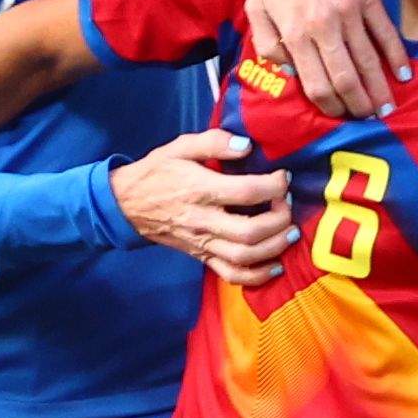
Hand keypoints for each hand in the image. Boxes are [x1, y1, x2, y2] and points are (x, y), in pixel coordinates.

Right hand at [114, 128, 293, 286]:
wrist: (127, 204)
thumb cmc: (157, 172)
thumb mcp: (180, 146)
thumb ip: (214, 141)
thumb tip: (247, 145)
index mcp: (201, 190)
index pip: (247, 192)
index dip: (274, 185)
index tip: (282, 177)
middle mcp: (204, 220)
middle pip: (250, 231)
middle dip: (279, 219)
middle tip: (287, 204)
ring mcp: (202, 243)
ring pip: (245, 256)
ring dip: (275, 247)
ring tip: (290, 232)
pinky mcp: (201, 257)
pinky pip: (231, 274)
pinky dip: (257, 276)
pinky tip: (275, 265)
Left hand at [248, 0, 402, 121]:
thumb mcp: (255, 7)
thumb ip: (267, 45)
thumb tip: (288, 74)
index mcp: (295, 32)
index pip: (317, 85)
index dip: (330, 108)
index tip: (338, 116)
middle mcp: (324, 26)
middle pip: (346, 80)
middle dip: (357, 106)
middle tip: (366, 120)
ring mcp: (349, 11)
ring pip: (368, 62)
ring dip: (379, 90)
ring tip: (386, 109)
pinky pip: (386, 33)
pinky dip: (396, 57)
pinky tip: (403, 75)